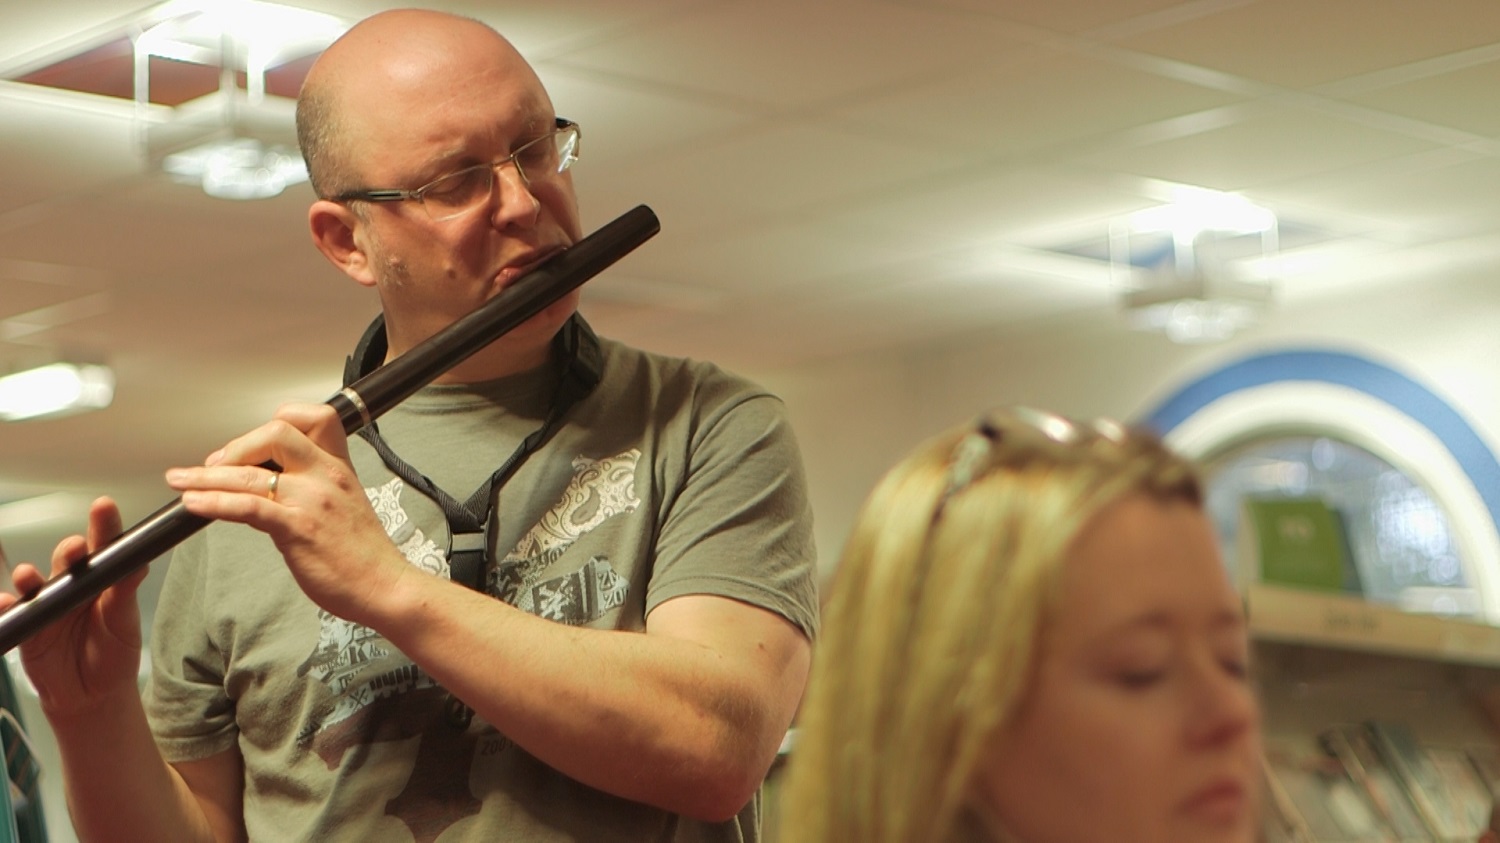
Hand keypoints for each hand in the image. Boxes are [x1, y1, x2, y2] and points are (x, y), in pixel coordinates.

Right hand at [0, 497, 146, 719]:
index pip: (104, 547)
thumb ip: (125, 592)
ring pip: (35, 584)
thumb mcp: (124, 623)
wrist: (92, 696)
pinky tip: (7, 603)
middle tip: (74, 547)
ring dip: (29, 577)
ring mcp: (48, 605)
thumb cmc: (113, 654)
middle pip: (67, 561)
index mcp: (102, 580)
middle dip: (68, 551)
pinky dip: (6, 607)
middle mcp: (72, 586)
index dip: (103, 526)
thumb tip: (138, 563)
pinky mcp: (28, 628)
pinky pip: (13, 614)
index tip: (104, 506)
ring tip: (28, 574)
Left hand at [165, 402, 410, 623]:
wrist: (385, 586)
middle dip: (235, 447)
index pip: (313, 416)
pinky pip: (248, 506)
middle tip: (214, 466)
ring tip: (180, 481)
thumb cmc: (364, 554)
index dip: (277, 420)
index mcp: (339, 466)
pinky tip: (194, 505)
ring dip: (205, 476)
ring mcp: (312, 501)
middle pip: (274, 433)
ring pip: (250, 473)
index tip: (253, 444)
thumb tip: (270, 483)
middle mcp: (326, 475)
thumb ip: (312, 487)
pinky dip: (213, 502)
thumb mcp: (344, 504)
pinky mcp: (298, 529)